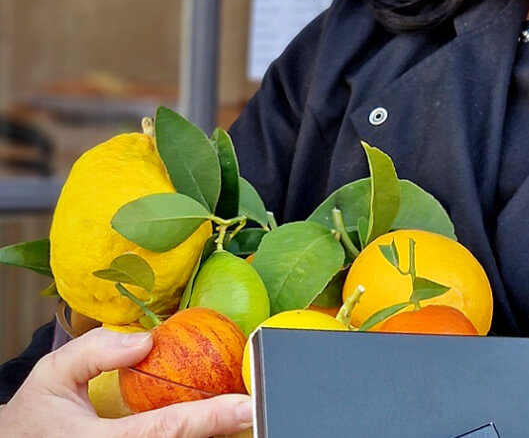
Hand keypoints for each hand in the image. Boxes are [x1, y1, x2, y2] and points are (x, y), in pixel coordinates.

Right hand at [0, 327, 252, 436]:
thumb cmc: (34, 419)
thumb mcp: (52, 376)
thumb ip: (95, 352)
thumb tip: (147, 340)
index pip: (165, 430)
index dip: (210, 418)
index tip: (247, 406)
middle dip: (221, 428)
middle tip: (254, 405)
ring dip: (210, 435)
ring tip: (239, 413)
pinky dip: (195, 437)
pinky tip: (213, 422)